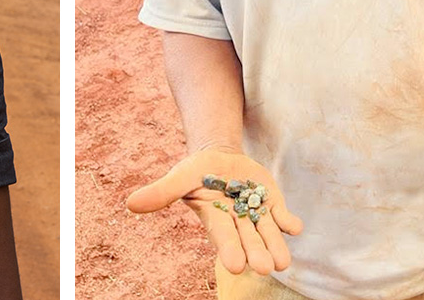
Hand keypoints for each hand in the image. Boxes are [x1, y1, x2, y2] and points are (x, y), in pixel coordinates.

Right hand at [126, 147, 302, 275]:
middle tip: (264, 266)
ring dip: (276, 246)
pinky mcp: (272, 204)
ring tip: (281, 262)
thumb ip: (160, 193)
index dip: (229, 249)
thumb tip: (130, 204)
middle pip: (248, 240)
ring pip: (268, 234)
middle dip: (256, 252)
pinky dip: (289, 222)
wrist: (219, 158)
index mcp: (215, 219)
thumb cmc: (195, 172)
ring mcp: (257, 214)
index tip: (236, 266)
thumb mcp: (179, 178)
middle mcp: (237, 222)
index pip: (223, 236)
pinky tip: (294, 227)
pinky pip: (283, 217)